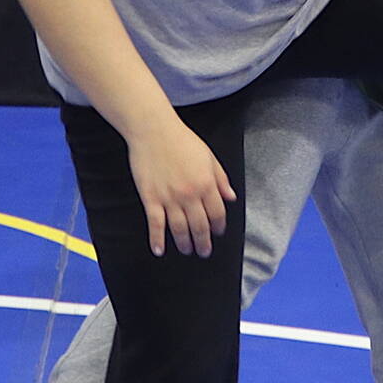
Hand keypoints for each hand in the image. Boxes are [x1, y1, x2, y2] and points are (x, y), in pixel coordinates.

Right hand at [126, 118, 236, 258]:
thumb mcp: (209, 156)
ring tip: (187, 250)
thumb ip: (221, 178)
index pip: (217, 213)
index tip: (217, 232)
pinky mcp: (150, 198)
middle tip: (204, 251)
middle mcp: (190, 195)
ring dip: (184, 243)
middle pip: (200, 226)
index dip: (219, 226)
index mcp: (206, 184)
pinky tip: (159, 249)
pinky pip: (155, 224)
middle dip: (203, 242)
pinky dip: (157, 239)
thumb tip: (231, 197)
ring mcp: (169, 198)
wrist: (153, 131)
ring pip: (179, 229)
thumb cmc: (181, 140)